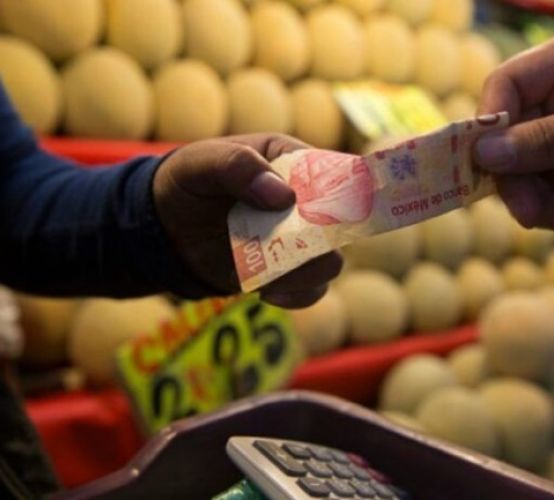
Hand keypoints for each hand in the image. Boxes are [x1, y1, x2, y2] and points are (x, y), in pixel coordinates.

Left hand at [152, 134, 342, 307]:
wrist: (164, 227)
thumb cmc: (188, 181)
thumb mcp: (203, 162)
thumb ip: (239, 166)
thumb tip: (284, 197)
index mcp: (292, 163)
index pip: (335, 173)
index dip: (346, 192)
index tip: (333, 211)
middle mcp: (303, 203)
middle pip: (341, 224)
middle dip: (323, 240)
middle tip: (293, 246)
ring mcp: (295, 240)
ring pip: (329, 262)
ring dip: (308, 272)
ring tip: (273, 278)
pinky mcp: (284, 271)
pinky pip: (309, 290)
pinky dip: (295, 296)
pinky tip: (266, 292)